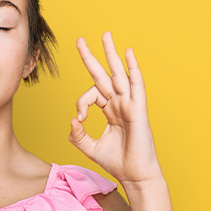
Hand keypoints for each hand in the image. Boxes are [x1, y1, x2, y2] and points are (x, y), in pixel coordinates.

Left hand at [68, 31, 162, 184]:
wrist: (134, 175)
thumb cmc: (117, 162)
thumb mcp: (89, 148)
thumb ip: (77, 135)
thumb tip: (72, 120)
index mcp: (110, 110)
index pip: (91, 95)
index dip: (81, 103)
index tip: (79, 118)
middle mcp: (119, 104)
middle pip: (104, 75)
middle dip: (91, 57)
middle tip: (80, 40)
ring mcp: (129, 104)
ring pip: (119, 74)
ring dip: (111, 54)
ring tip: (105, 35)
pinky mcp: (138, 109)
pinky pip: (136, 85)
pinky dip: (133, 68)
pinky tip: (128, 53)